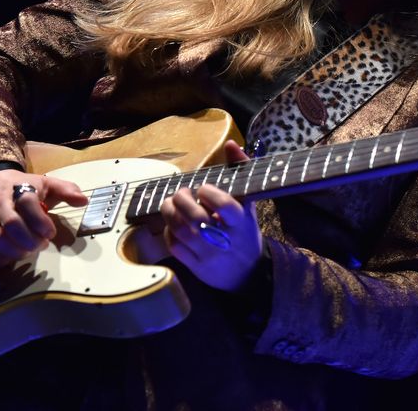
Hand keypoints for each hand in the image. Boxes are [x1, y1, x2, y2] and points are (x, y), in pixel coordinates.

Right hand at [0, 168, 88, 266]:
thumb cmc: (21, 187)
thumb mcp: (45, 184)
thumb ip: (66, 190)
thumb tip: (84, 200)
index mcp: (18, 188)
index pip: (27, 201)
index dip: (41, 220)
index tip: (50, 233)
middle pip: (12, 224)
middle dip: (30, 240)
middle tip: (41, 245)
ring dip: (15, 251)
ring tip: (28, 252)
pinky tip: (12, 256)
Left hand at [160, 140, 261, 291]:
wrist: (247, 273)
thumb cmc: (245, 232)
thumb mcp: (248, 204)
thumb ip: (240, 171)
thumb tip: (230, 144)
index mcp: (241, 222)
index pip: (224, 206)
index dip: (209, 193)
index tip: (203, 188)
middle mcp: (225, 239)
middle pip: (196, 218)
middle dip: (182, 200)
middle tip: (181, 193)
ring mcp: (209, 254)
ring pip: (181, 231)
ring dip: (169, 213)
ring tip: (169, 203)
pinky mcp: (196, 266)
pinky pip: (175, 247)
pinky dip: (169, 232)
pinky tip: (172, 224)